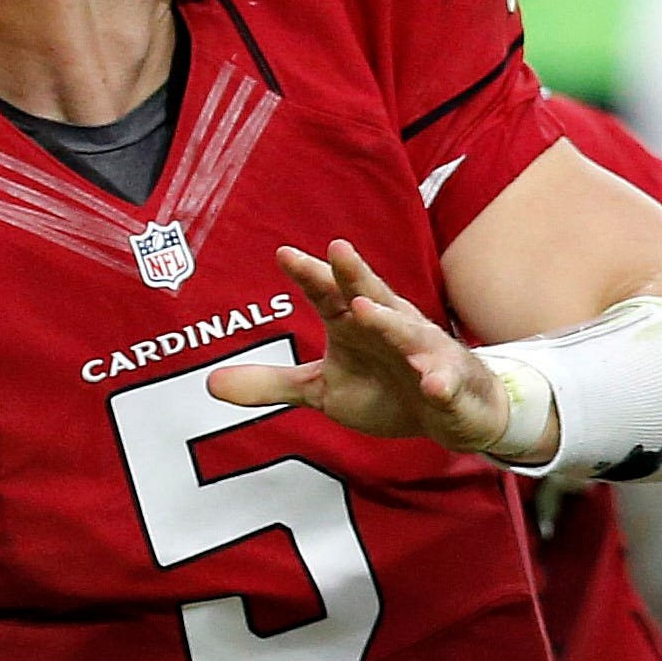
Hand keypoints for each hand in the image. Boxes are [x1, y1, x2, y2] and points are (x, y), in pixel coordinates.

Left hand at [209, 240, 518, 454]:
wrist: (451, 410)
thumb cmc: (384, 388)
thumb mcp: (322, 388)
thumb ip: (272, 383)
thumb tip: (210, 384)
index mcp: (355, 323)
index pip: (329, 294)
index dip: (308, 275)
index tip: (283, 254)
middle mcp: (389, 327)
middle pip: (370, 295)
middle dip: (353, 274)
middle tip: (337, 249)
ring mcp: (423, 352)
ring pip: (406, 333)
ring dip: (387, 322)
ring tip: (365, 309)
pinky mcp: (449, 382)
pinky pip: (444, 381)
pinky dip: (439, 381)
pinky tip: (432, 385)